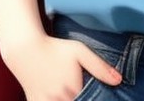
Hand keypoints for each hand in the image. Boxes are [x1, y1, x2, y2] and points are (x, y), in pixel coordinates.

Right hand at [1, 32, 122, 100]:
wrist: (25, 49)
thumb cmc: (54, 48)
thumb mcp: (79, 51)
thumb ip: (99, 67)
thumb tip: (119, 81)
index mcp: (72, 91)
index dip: (95, 99)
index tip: (99, 96)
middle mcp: (58, 100)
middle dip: (84, 99)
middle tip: (80, 89)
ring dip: (69, 100)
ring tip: (71, 92)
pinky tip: (58, 96)